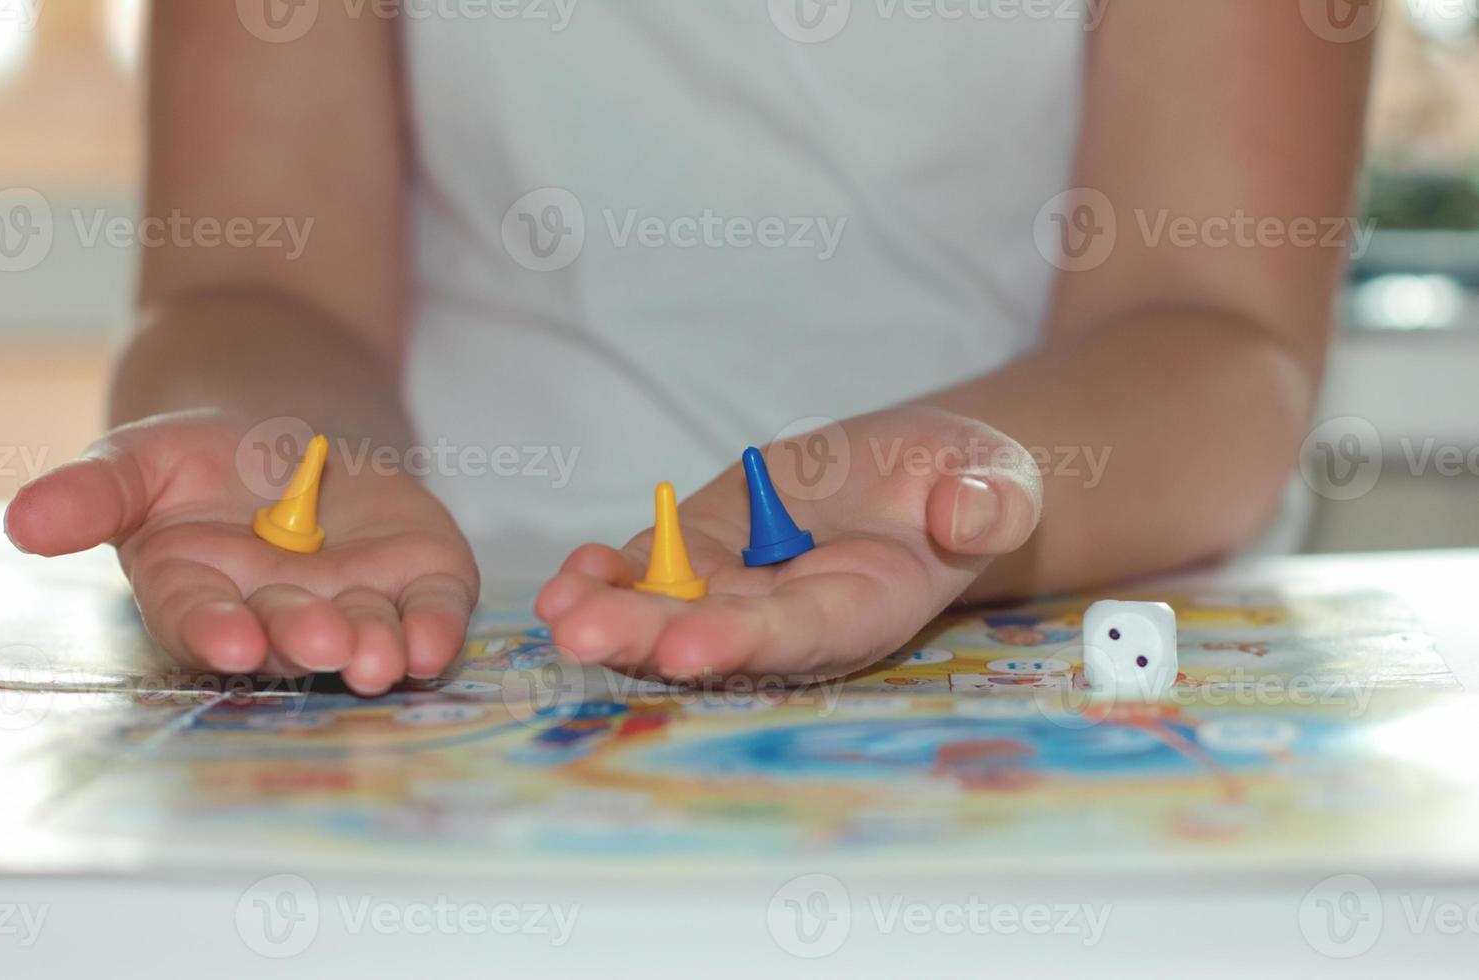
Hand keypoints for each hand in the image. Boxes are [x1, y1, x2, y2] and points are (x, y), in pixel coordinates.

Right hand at [4, 411, 477, 693]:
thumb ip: (90, 494)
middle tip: (322, 641)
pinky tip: (439, 644)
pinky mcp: (417, 584)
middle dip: (304, 638)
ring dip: (374, 649)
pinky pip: (431, 613)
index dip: (215, 631)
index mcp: (199, 595)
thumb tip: (21, 522)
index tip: (228, 641)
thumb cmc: (199, 466)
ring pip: (365, 634)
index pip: (202, 621)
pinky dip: (437, 629)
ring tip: (379, 656)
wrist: (290, 444)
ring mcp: (353, 604)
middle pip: (288, 634)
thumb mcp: (137, 463)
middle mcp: (277, 616)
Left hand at [535, 406, 1041, 680]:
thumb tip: (966, 513)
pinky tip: (572, 572)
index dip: (744, 641)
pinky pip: (648, 573)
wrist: (913, 476)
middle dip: (646, 638)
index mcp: (861, 609)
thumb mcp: (993, 482)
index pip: (797, 635)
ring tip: (557, 605)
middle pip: (710, 637)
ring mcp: (737, 588)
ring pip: (665, 612)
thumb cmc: (961, 483)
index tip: (690, 648)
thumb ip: (987, 503)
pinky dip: (607, 576)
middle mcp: (788, 617)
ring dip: (609, 614)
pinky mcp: (702, 551)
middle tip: (583, 632)